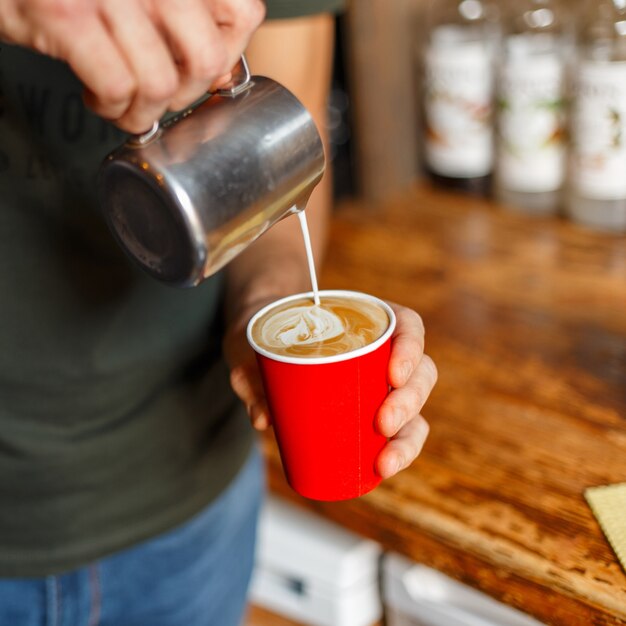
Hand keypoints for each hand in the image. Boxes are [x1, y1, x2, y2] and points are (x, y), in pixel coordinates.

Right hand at [0, 0, 264, 131]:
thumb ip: (187, 24)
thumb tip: (224, 74)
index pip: (243, 13)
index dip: (228, 55)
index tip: (201, 70)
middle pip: (205, 59)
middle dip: (183, 95)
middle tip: (158, 93)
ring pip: (161, 83)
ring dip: (141, 111)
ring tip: (121, 100)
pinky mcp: (67, 14)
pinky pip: (117, 87)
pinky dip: (111, 108)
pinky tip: (97, 95)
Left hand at [225, 299, 437, 479]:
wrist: (261, 341)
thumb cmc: (264, 334)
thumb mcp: (250, 341)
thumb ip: (249, 371)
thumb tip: (265, 417)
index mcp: (365, 320)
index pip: (406, 326)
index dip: (411, 348)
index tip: (393, 373)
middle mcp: (380, 352)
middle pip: (420, 372)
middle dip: (410, 401)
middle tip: (383, 423)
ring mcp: (378, 384)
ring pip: (414, 408)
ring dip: (408, 437)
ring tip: (385, 461)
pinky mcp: (368, 413)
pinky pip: (396, 433)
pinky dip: (396, 453)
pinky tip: (381, 470)